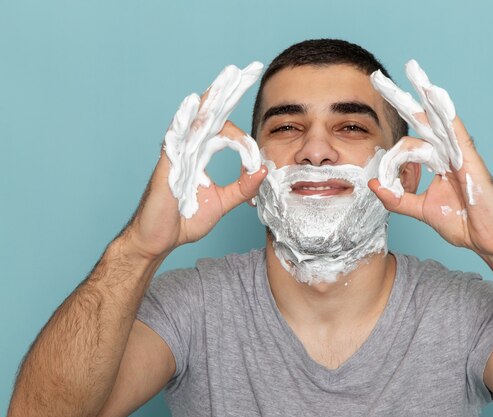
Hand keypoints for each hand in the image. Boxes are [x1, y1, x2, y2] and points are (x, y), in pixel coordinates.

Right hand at [121, 63, 266, 259]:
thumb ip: (242, 188)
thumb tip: (264, 171)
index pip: (225, 130)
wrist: (158, 239)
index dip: (244, 138)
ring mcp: (176, 154)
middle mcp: (189, 148)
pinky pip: (175, 138)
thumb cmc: (184, 219)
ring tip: (226, 78)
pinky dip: (183, 121)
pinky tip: (193, 105)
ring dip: (211, 98)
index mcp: (201, 153)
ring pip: (195, 119)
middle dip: (229, 91)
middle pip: (211, 113)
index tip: (256, 158)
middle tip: (247, 69)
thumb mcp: (222, 203)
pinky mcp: (166, 165)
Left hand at [369, 61, 492, 260]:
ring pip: (436, 116)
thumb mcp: (421, 210)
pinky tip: (434, 94)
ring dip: (423, 92)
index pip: (406, 146)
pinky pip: (455, 129)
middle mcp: (446, 150)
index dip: (389, 161)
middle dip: (398, 98)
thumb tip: (374, 186)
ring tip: (411, 69)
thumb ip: (397, 199)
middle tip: (377, 77)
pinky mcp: (469, 157)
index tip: (382, 181)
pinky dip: (445, 111)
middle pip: (419, 118)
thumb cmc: (463, 222)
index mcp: (436, 160)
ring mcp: (458, 151)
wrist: (488, 239)